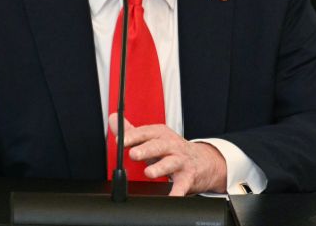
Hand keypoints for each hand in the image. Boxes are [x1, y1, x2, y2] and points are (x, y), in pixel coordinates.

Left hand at [108, 113, 226, 195]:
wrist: (202, 161)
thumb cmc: (173, 150)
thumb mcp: (154, 138)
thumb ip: (132, 131)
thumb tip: (113, 119)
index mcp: (161, 135)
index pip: (145, 133)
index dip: (133, 136)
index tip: (120, 140)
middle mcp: (172, 146)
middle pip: (158, 146)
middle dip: (146, 149)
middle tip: (134, 154)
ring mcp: (181, 161)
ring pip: (170, 163)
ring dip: (160, 167)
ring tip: (149, 173)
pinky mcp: (188, 177)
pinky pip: (182, 185)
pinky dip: (176, 192)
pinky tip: (171, 196)